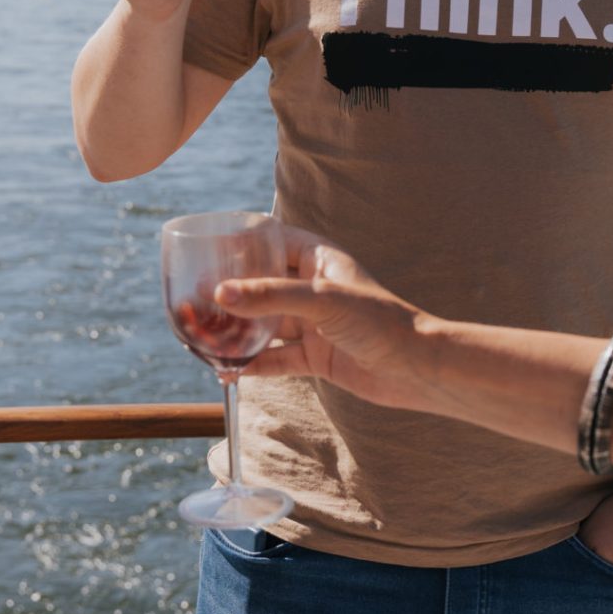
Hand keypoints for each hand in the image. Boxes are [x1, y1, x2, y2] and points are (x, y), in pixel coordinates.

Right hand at [215, 237, 439, 412]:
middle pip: (261, 286)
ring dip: (236, 333)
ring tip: (202, 340)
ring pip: (263, 325)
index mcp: (318, 259)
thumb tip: (221, 293)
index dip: (240, 243)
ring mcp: (313, 324)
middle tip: (194, 302)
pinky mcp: (315, 357)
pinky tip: (227, 374)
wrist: (417, 369)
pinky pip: (275, 359)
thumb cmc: (380, 321)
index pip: (272, 240)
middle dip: (229, 295)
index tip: (205, 251)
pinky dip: (251, 366)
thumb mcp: (323, 300)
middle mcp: (312, 289)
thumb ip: (271, 296)